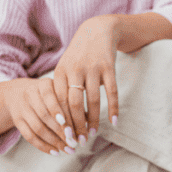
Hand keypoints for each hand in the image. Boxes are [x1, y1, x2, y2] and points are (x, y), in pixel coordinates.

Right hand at [0, 78, 74, 154]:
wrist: (18, 93)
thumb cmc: (50, 96)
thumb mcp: (61, 94)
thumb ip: (73, 106)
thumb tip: (88, 125)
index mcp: (44, 84)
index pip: (52, 98)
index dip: (62, 113)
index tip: (73, 128)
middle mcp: (30, 94)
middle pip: (45, 115)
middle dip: (61, 131)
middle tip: (75, 143)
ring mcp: (21, 107)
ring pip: (37, 127)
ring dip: (54, 141)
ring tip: (68, 149)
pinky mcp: (17, 120)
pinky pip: (29, 135)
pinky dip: (43, 146)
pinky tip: (56, 152)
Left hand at [52, 14, 121, 146]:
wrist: (98, 31)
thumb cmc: (80, 55)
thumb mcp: (66, 67)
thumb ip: (62, 88)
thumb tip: (61, 117)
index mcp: (60, 71)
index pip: (57, 101)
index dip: (61, 120)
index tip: (63, 136)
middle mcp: (74, 70)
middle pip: (73, 104)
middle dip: (76, 124)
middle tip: (78, 140)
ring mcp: (92, 68)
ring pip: (92, 100)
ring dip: (93, 120)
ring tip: (93, 133)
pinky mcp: (109, 67)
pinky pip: (111, 92)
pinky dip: (113, 108)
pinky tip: (114, 121)